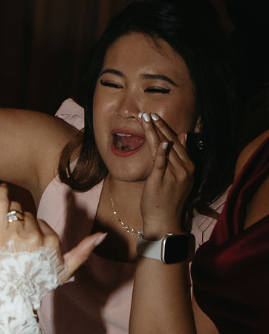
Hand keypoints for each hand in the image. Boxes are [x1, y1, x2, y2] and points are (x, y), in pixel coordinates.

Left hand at [0, 183, 105, 278]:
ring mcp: (16, 233)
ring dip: (12, 217)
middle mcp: (35, 235)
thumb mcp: (65, 270)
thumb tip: (103, 235)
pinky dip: (2, 194)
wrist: (10, 295)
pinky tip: (3, 188)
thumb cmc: (37, 282)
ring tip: (9, 235)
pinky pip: (1, 205)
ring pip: (16, 209)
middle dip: (24, 225)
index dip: (36, 232)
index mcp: (51, 241)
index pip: (42, 222)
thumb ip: (83, 251)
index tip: (31, 247)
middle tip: (18, 245)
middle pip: (29, 215)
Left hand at [138, 114, 194, 237]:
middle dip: (159, 126)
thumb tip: (183, 135)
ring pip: (164, 148)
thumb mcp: (179, 177)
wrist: (164, 220)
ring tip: (145, 119)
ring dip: (154, 132)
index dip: (166, 128)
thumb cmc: (168, 199)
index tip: (157, 117)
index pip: (178, 142)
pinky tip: (160, 140)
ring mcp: (174, 175)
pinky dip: (162, 151)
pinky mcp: (161, 180)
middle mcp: (184, 169)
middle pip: (171, 142)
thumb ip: (180, 156)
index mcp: (189, 166)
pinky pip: (161, 163)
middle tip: (149, 113)